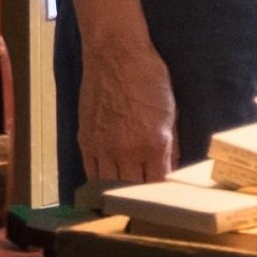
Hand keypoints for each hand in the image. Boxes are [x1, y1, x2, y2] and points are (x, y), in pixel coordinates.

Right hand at [76, 38, 178, 189]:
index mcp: (153, 144)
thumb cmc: (149, 77)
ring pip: (109, 186)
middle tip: (147, 203)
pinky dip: (99, 180)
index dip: (161, 194)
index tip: (165, 199)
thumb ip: (171, 145)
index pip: (158, 185)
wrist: (115, 54)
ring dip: (119, 193)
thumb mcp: (172, 112)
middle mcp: (125, 150)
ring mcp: (102, 147)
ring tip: (127, 198)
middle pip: (133, 190)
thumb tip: (171, 168)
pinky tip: (107, 182)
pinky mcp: (85, 140)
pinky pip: (90, 172)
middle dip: (142, 197)